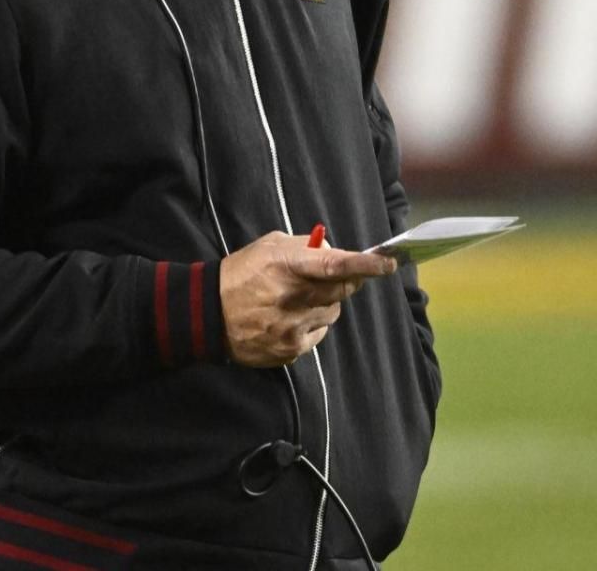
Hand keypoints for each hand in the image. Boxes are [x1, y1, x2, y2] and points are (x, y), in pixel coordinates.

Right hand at [219, 230, 397, 366]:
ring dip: (324, 303)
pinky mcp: (290, 349)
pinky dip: (311, 324)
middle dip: (346, 281)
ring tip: (297, 299)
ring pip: (332, 313)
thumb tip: (338, 253)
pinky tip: (288, 318)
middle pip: (342, 291)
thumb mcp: (271, 246)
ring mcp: (291, 327)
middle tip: (334, 276)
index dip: (364, 265)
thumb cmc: (242, 273)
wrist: (208, 314)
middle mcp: (292, 298)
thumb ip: (307, 247)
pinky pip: (318, 334)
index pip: (335, 265)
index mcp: (287, 267)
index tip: (388, 263)